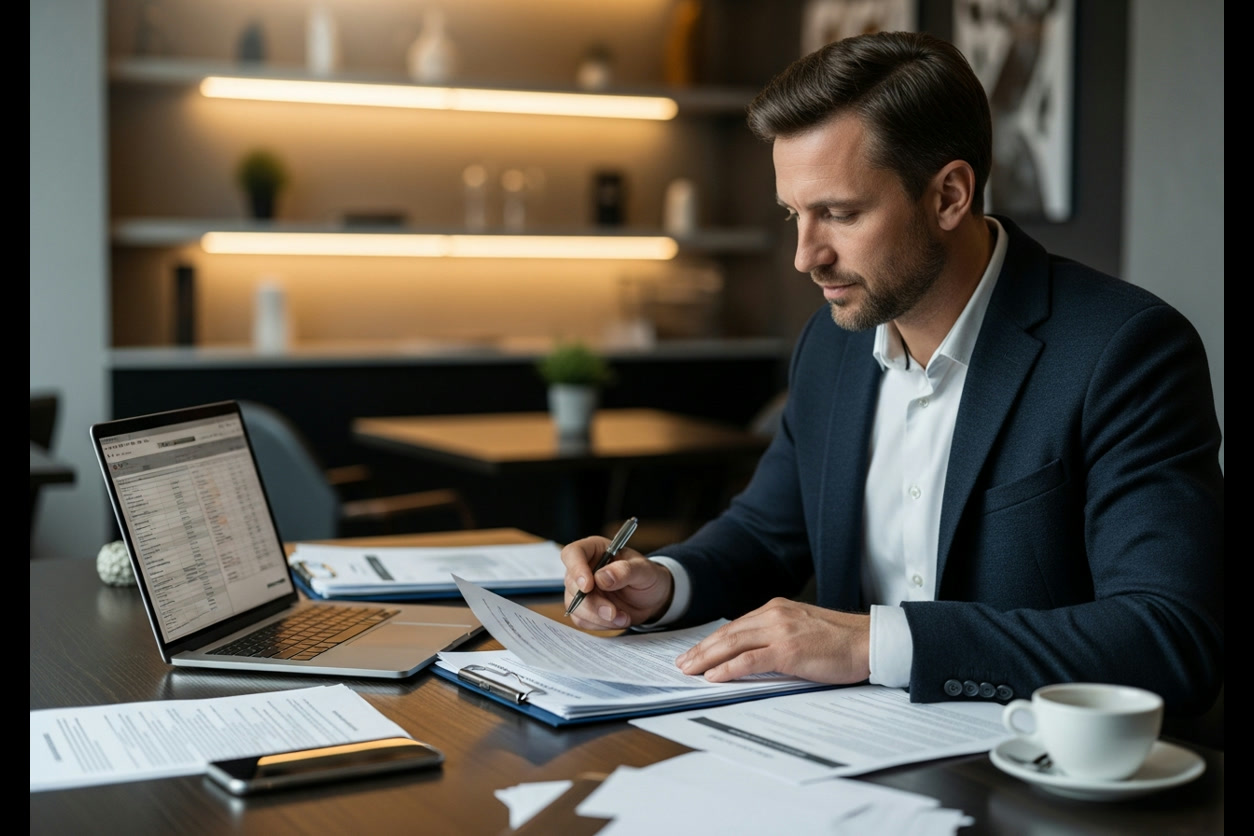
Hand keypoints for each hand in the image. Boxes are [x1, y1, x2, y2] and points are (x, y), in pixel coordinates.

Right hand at [560, 536, 672, 629]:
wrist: (652, 598)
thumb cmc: (647, 576)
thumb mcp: (644, 570)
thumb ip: (625, 571)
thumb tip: (602, 577)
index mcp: (595, 550)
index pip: (573, 553)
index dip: (576, 569)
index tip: (588, 586)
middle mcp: (584, 568)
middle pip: (572, 584)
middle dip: (593, 603)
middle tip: (613, 612)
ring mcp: (581, 590)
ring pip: (575, 606)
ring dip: (598, 617)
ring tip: (623, 617)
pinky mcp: (584, 609)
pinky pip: (582, 620)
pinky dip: (601, 624)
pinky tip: (618, 620)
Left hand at [675, 598, 870, 683]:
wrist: (870, 641)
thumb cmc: (841, 642)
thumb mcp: (803, 632)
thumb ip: (777, 638)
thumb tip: (752, 658)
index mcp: (777, 609)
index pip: (736, 626)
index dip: (713, 641)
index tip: (696, 653)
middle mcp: (775, 615)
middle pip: (728, 633)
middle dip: (702, 650)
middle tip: (682, 663)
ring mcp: (781, 631)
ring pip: (733, 643)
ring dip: (707, 658)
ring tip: (689, 670)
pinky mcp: (789, 650)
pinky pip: (750, 659)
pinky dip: (728, 668)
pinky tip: (714, 676)